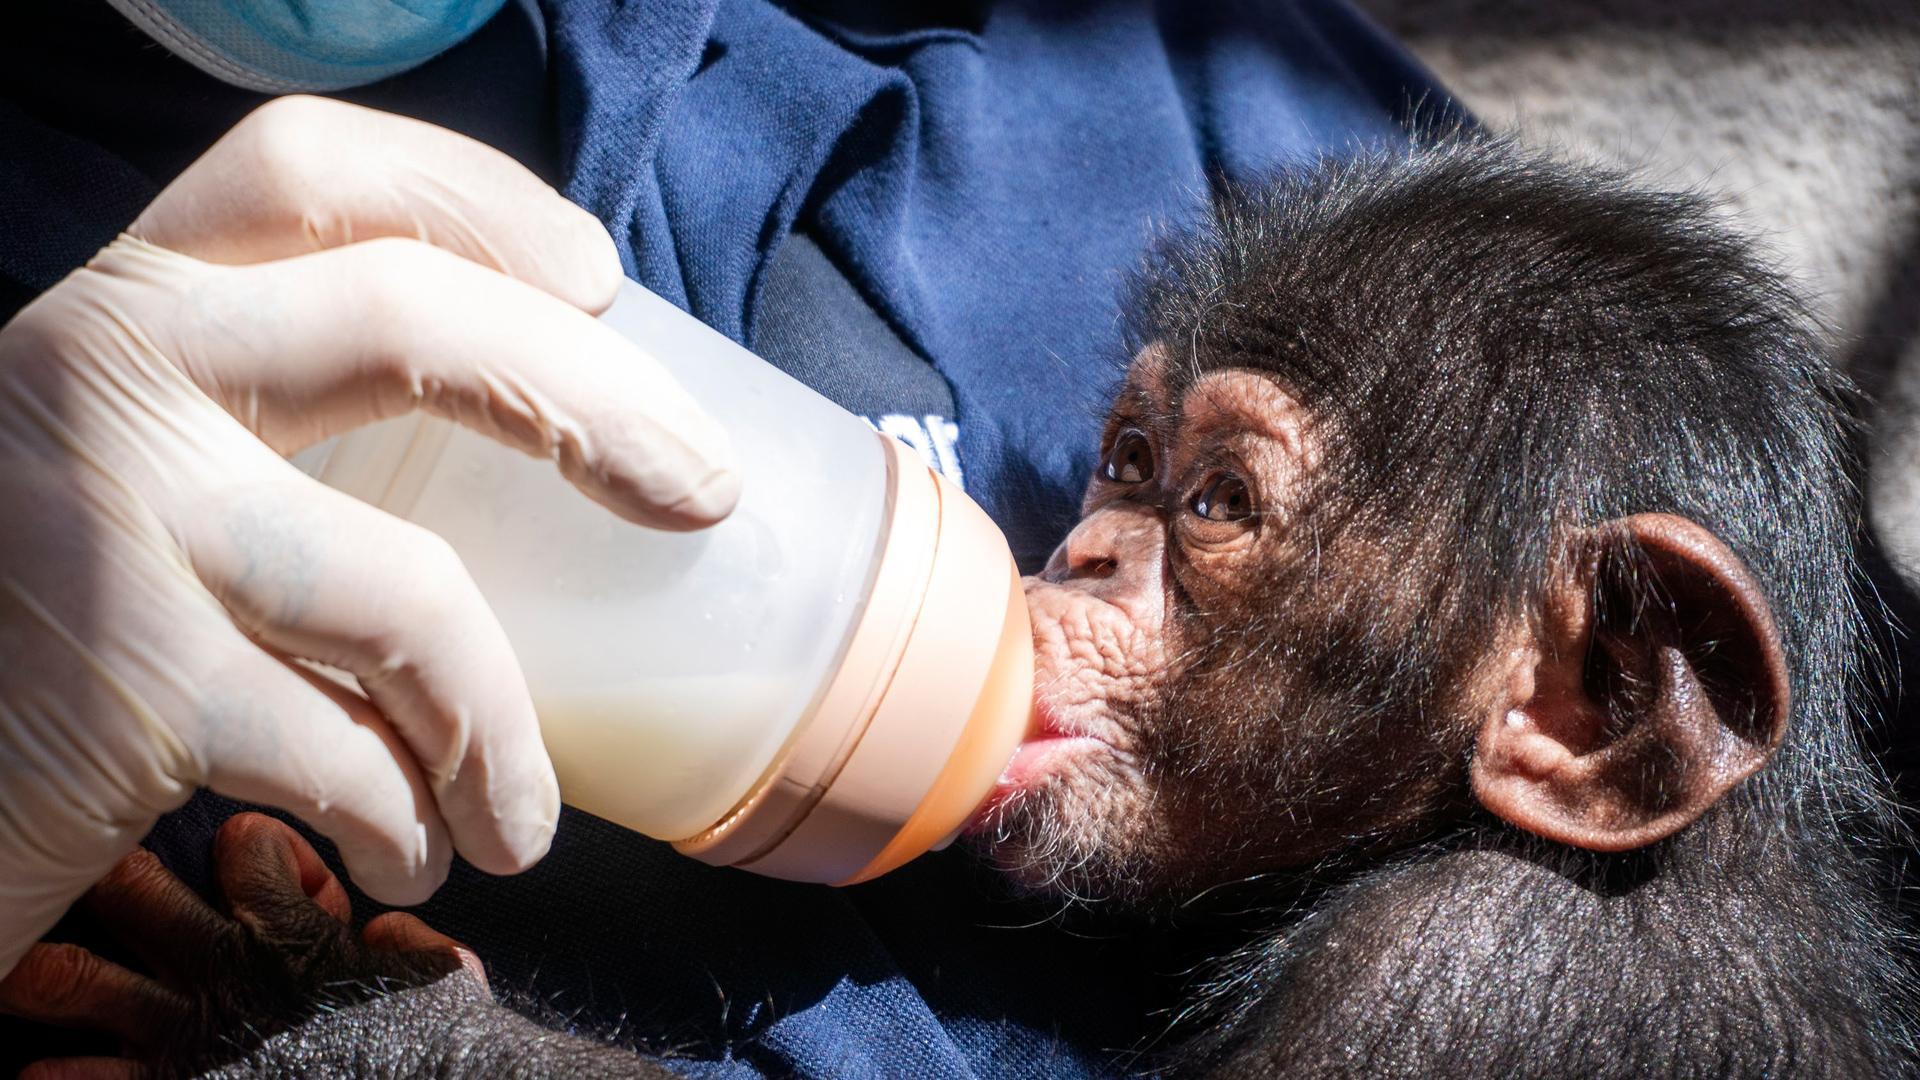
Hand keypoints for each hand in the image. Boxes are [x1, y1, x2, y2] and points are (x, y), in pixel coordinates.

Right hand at [0, 96, 740, 977]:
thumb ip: (276, 418)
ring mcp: (105, 518)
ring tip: (521, 820)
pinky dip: (412, 822)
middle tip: (705, 494)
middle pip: (402, 320)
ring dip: (498, 734)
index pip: (304, 169)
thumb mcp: (142, 462)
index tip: (596, 269)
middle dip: (591, 402)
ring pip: (410, 596)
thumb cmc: (58, 616)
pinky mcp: (124, 681)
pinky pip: (352, 753)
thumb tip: (550, 427)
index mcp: (133, 305)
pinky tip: (414, 856)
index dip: (470, 195)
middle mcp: (101, 370)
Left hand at [0, 813, 487, 1077]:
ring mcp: (181, 1031)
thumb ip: (408, 938)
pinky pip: (82, 1079)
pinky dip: (58, 1076)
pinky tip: (42, 1074)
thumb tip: (383, 931)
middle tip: (108, 879)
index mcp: (290, 927)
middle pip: (130, 887)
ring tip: (30, 964)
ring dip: (48, 972)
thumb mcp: (441, 976)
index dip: (260, 848)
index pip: (244, 840)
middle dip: (112, 877)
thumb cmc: (430, 1044)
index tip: (281, 880)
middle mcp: (222, 966)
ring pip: (71, 978)